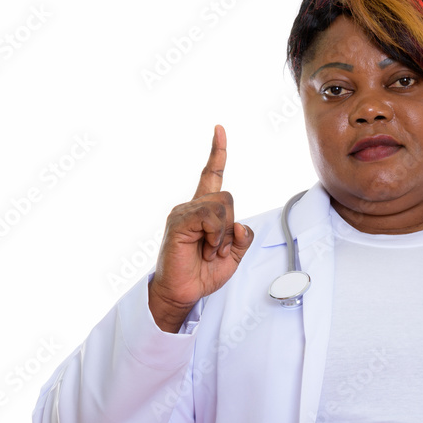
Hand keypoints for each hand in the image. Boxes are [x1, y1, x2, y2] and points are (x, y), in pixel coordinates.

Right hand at [148, 125, 254, 332]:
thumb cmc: (201, 274)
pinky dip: (215, 235)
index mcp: (203, 211)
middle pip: (227, 197)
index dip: (217, 153)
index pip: (211, 175)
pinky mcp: (179, 221)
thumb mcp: (233, 257)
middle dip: (230, 227)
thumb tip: (241, 225)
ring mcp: (183, 212)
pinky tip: (205, 248)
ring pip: (221, 205)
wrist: (181, 293)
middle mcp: (191, 207)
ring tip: (208, 251)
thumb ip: (242, 239)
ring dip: (222, 234)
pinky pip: (209, 216)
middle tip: (217, 249)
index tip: (219, 129)